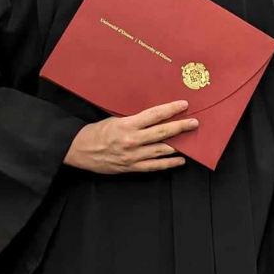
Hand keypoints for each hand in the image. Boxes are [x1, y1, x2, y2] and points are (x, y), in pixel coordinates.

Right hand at [64, 100, 197, 173]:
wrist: (79, 151)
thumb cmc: (95, 132)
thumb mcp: (114, 119)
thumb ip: (134, 119)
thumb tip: (155, 115)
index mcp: (127, 125)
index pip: (154, 115)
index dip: (171, 110)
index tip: (184, 105)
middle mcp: (132, 140)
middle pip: (163, 133)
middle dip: (181, 127)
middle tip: (194, 123)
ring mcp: (133, 156)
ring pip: (162, 150)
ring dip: (179, 146)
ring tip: (191, 141)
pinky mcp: (131, 168)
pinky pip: (154, 167)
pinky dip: (169, 164)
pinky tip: (180, 160)